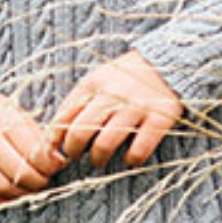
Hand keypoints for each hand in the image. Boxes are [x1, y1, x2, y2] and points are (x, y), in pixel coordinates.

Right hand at [0, 90, 66, 205]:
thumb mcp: (15, 112)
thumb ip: (35, 135)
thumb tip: (57, 160)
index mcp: (2, 121)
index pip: (32, 152)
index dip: (49, 165)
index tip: (56, 166)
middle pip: (18, 173)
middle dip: (38, 181)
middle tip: (45, 179)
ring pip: (1, 186)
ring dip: (21, 193)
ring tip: (30, 188)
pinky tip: (8, 198)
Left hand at [48, 50, 182, 169]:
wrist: (167, 61)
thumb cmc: (125, 76)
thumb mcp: (98, 79)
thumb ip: (78, 101)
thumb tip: (54, 135)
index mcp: (93, 83)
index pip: (64, 116)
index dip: (54, 138)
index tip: (55, 150)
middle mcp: (112, 94)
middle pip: (80, 131)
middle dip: (73, 151)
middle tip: (76, 156)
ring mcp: (136, 106)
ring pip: (105, 143)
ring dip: (98, 159)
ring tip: (99, 161)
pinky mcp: (159, 118)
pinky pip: (139, 149)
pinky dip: (131, 159)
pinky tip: (129, 158)